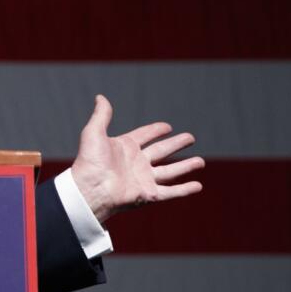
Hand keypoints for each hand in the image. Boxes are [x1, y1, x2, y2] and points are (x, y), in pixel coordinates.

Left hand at [71, 94, 204, 223]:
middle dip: (176, 144)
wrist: (90, 189)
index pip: (144, 136)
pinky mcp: (148, 194)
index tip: (168, 126)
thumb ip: (101, 115)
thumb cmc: (90, 161)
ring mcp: (143, 179)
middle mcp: (136, 163)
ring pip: (170, 172)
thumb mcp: (94, 133)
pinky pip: (171, 192)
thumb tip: (100, 97)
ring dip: (186, 166)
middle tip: (191, 137)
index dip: (155, 130)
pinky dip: (185, 189)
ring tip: (201, 161)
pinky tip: (198, 185)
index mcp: (125, 148)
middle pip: (161, 151)